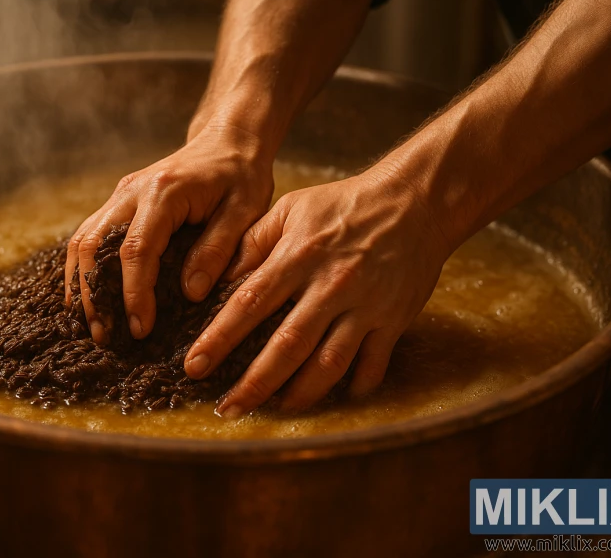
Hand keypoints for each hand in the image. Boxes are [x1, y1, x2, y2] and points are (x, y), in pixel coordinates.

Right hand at [65, 123, 273, 343]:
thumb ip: (218, 248)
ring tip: (93, 326)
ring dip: (82, 285)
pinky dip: (83, 269)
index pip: (137, 249)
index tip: (140, 328)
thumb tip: (191, 293)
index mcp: (163, 192)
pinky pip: (89, 237)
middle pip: (93, 245)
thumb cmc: (241, 175)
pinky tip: (90, 298)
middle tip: (105, 336)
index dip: (134, 293)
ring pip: (82, 241)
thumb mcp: (245, 210)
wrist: (227, 141)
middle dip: (94, 295)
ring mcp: (120, 195)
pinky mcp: (119, 203)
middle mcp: (132, 191)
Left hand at [183, 164, 452, 415]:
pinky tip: (336, 399)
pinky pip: (373, 365)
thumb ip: (252, 242)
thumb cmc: (344, 204)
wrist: (416, 201)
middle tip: (227, 409)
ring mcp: (365, 306)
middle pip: (287, 345)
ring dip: (300, 394)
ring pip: (329, 364)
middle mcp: (330, 285)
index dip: (219, 338)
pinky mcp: (394, 320)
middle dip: (254, 383)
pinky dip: (355, 387)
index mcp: (298, 256)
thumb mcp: (291, 209)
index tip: (195, 366)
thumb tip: (216, 277)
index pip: (249, 303)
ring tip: (276, 409)